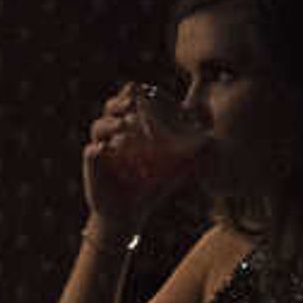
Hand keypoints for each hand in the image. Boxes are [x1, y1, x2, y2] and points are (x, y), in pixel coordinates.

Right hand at [82, 83, 196, 237]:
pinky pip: (91, 152)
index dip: (132, 93)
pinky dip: (98, 150)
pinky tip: (105, 149)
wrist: (129, 214)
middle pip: (110, 108)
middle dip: (119, 102)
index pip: (128, 102)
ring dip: (111, 123)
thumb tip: (211, 142)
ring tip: (125, 125)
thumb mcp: (173, 167)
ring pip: (98, 126)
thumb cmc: (152, 187)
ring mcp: (101, 149)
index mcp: (130, 129)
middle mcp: (113, 135)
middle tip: (131, 104)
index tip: (141, 88)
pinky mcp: (92, 166)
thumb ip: (188, 152)